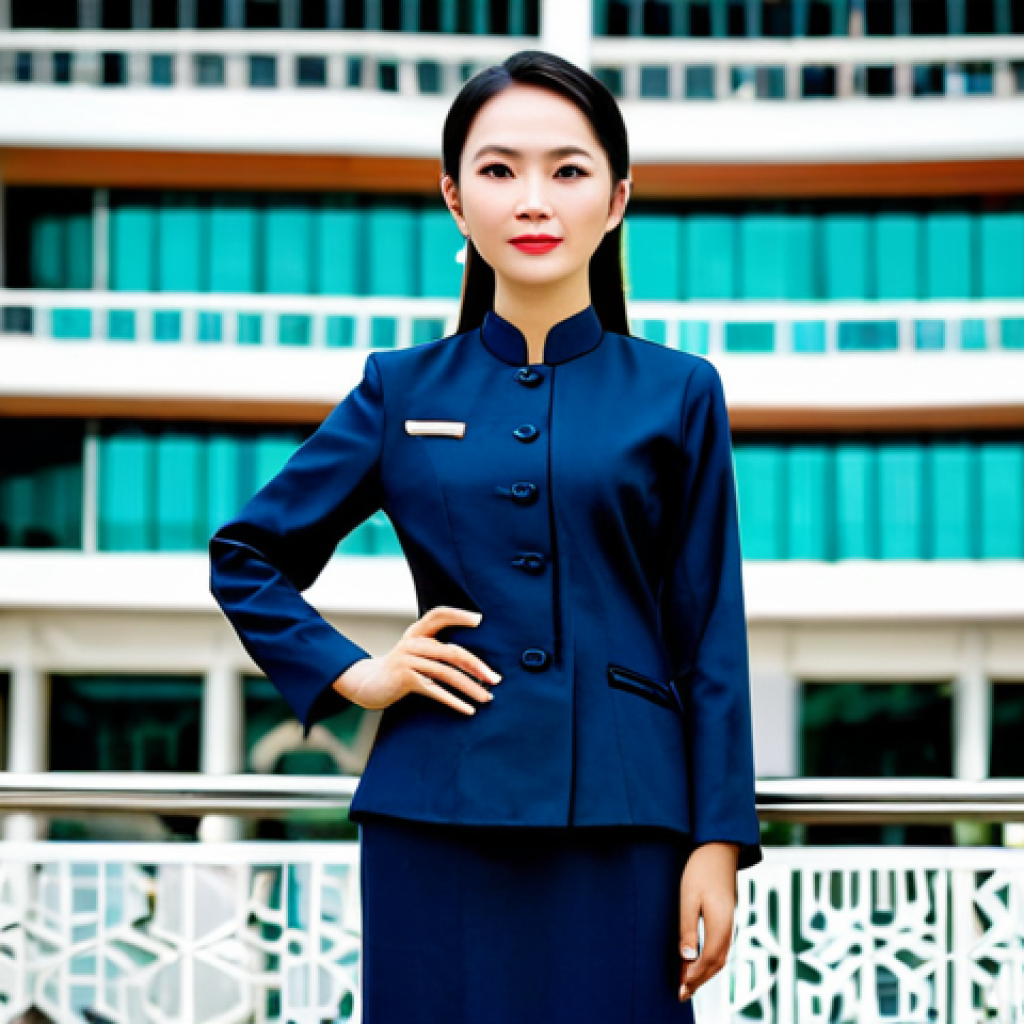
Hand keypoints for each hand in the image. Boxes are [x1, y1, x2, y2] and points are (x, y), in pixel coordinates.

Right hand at [331, 606, 500, 713]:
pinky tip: (468, 710)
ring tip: (487, 698)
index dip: (459, 615)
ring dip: (470, 687)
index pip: (438, 615)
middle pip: (451, 651)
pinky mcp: (405, 679)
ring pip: (446, 673)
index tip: (480, 620)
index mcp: (417, 633)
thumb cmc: (398, 669)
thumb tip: (474, 661)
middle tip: (496, 679)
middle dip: (477, 666)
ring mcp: (408, 660)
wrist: (366, 684)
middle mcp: (412, 643)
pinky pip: (435, 690)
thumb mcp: (414, 652)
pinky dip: (454, 701)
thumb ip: (436, 648)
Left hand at [678, 841, 738, 1002]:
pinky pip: (721, 946)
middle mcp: (730, 926)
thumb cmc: (700, 869)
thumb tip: (687, 957)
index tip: (680, 989)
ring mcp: (731, 921)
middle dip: (700, 980)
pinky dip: (710, 959)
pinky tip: (697, 959)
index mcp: (721, 922)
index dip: (694, 976)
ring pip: (721, 956)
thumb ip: (688, 927)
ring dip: (705, 971)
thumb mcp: (688, 896)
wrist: (720, 847)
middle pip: (717, 963)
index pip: (709, 959)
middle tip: (682, 993)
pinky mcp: (727, 916)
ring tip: (687, 982)